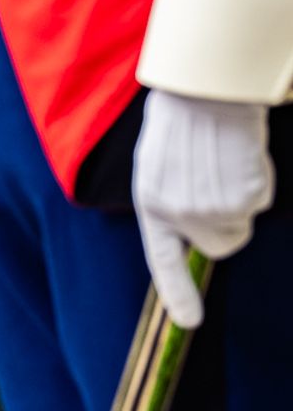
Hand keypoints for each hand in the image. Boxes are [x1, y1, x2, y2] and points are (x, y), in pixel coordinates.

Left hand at [132, 91, 274, 328]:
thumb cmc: (181, 117)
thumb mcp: (159, 161)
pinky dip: (256, 179)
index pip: (164, 260)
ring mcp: (211, 210)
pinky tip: (240, 153)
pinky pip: (259, 201)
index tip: (190, 323)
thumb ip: (171, 198)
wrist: (203, 88)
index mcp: (151, 203)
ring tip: (225, 157)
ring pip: (241, 222)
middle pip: (220, 243)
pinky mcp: (241, 199)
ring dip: (239, 196)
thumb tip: (195, 226)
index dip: (178, 293)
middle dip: (225, 221)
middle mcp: (179, 215)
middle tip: (217, 179)